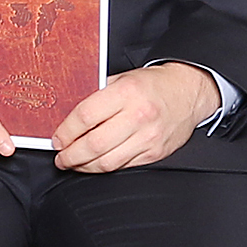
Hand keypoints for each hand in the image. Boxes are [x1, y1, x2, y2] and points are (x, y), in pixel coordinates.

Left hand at [51, 63, 218, 174]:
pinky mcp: (154, 153)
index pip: (85, 116)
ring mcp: (148, 137)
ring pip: (107, 161)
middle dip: (70, 155)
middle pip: (94, 144)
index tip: (57, 139)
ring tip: (73, 163)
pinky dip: (104, 168)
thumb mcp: (122, 78)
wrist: (188, 92)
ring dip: (84, 166)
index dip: (66, 131)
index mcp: (127, 92)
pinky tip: (94, 164)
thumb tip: (67, 115)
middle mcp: (138, 116)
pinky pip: (122, 166)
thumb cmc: (153, 85)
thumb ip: (97, 94)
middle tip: (61, 157)